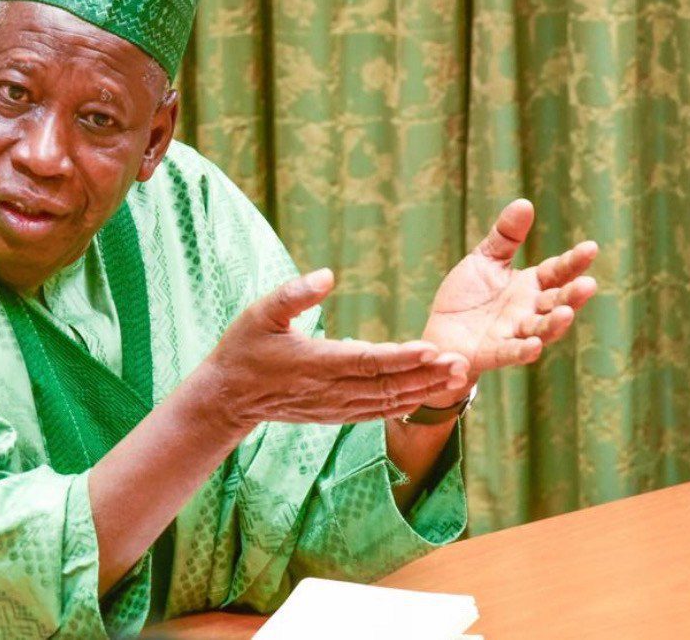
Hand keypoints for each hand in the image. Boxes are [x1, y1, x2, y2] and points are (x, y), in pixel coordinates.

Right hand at [197, 268, 470, 430]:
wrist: (228, 397)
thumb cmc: (244, 349)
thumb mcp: (260, 312)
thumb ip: (294, 294)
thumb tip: (327, 275)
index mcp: (315, 363)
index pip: (367, 361)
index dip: (402, 357)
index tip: (432, 348)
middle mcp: (330, 390)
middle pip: (387, 385)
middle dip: (426, 375)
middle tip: (462, 362)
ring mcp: (334, 406)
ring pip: (387, 402)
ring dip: (423, 390)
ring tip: (456, 377)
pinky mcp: (334, 414)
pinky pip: (375, 412)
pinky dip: (403, 405)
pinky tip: (425, 396)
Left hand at [420, 199, 598, 405]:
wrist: (441, 332)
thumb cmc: (468, 296)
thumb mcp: (485, 259)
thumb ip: (505, 236)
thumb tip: (525, 202)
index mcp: (530, 286)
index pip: (556, 272)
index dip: (573, 261)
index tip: (590, 247)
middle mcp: (528, 311)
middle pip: (556, 302)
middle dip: (572, 295)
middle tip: (589, 285)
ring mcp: (514, 333)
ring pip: (541, 330)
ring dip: (555, 324)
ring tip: (567, 313)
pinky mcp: (494, 353)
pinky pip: (512, 352)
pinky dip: (524, 350)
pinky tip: (534, 346)